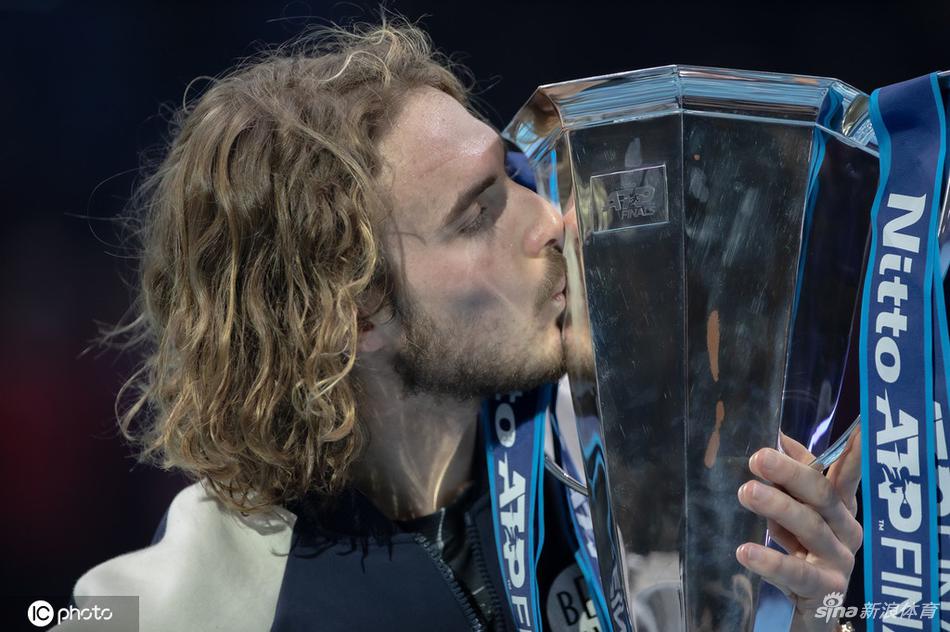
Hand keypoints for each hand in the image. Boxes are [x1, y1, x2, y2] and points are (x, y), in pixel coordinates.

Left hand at [736, 427, 862, 630]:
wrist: (812, 608)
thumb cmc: (804, 549)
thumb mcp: (798, 510)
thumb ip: (793, 476)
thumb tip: (779, 436)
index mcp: (842, 507)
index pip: (848, 473)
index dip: (855, 452)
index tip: (860, 428)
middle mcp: (847, 530)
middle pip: (823, 495)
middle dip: (791, 474)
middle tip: (758, 458)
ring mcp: (840, 561)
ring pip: (811, 528)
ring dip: (778, 507)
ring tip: (746, 492)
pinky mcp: (825, 590)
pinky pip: (797, 573)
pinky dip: (771, 561)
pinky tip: (745, 552)